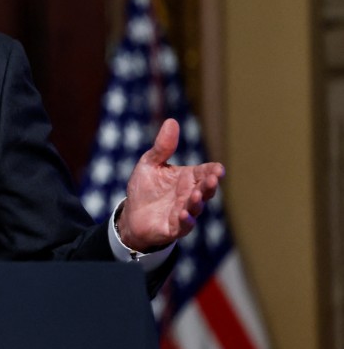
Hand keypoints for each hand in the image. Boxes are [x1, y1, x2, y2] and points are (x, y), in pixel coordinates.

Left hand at [120, 118, 224, 251]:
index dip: (212, 171)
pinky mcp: (174, 227)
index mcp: (187, 178)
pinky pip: (183, 225)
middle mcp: (189, 194)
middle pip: (205, 189)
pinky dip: (186, 219)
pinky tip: (184, 213)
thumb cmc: (144, 188)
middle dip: (210, 185)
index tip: (218, 169)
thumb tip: (172, 121)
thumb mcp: (150, 163)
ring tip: (197, 195)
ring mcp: (184, 211)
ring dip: (198, 201)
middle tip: (214, 179)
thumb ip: (162, 147)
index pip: (205, 172)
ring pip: (196, 207)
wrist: (131, 215)